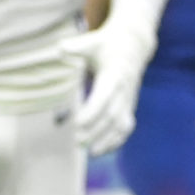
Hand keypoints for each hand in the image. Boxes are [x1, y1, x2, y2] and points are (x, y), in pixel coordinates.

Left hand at [62, 22, 154, 153]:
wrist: (134, 46)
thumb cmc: (107, 44)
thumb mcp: (92, 41)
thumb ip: (77, 46)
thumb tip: (60, 48)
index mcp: (115, 74)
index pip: (105, 96)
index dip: (93, 111)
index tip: (78, 123)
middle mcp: (125, 90)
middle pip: (112, 114)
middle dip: (96, 130)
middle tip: (78, 142)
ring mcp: (129, 100)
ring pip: (121, 124)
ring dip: (108, 140)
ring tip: (92, 153)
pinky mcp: (129, 106)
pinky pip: (125, 127)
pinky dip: (116, 141)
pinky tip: (102, 151)